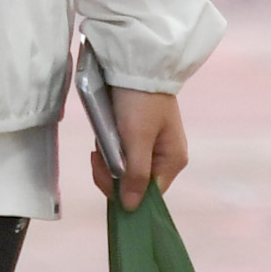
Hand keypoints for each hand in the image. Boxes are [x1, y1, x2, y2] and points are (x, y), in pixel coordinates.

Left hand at [92, 87, 187, 208]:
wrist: (136, 63)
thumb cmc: (140, 102)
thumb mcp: (137, 139)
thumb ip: (135, 175)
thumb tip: (131, 208)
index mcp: (173, 161)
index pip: (148, 194)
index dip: (125, 192)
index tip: (104, 175)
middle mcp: (165, 157)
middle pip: (134, 183)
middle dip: (112, 173)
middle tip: (97, 155)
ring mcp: (152, 146)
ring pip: (124, 168)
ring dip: (107, 158)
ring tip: (101, 140)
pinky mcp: (138, 135)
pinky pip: (121, 153)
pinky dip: (108, 147)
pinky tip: (102, 135)